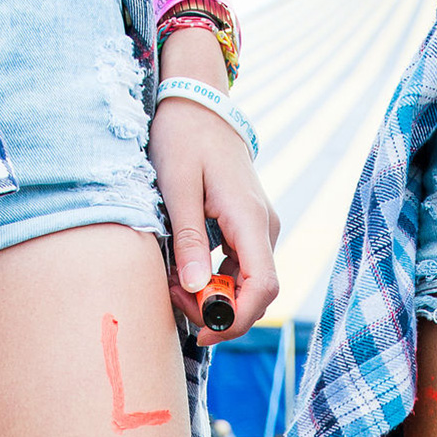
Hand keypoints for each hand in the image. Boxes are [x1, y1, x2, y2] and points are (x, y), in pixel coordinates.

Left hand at [148, 31, 279, 347]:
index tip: (205, 331)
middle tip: (173, 300)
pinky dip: (213, 281)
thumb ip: (188, 239)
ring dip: (212, 297)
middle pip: (256, 293)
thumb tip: (193, 288)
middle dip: (217, 311)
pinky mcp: (247, 229)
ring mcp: (259, 229)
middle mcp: (264, 228)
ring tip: (172, 283)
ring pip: (246, 285)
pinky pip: (238, 270)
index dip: (238, 318)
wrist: (197, 104)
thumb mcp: (176, 186)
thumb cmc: (183, 138)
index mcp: (249, 218)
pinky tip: (183, 272)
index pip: (263, 286)